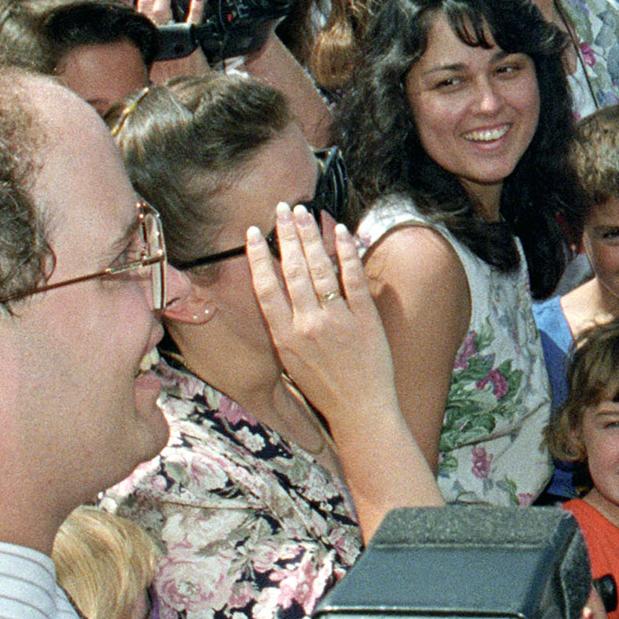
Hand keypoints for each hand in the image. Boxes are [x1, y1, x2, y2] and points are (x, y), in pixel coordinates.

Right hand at [246, 204, 400, 425]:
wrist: (360, 410)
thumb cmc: (325, 388)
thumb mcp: (291, 361)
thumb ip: (284, 327)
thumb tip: (276, 293)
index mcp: (284, 337)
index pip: (266, 287)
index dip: (259, 257)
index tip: (254, 233)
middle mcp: (307, 325)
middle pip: (293, 270)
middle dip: (287, 234)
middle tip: (283, 207)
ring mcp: (337, 320)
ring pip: (321, 268)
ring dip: (313, 236)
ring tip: (307, 211)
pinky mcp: (365, 318)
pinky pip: (354, 278)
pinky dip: (347, 252)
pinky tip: (342, 231)